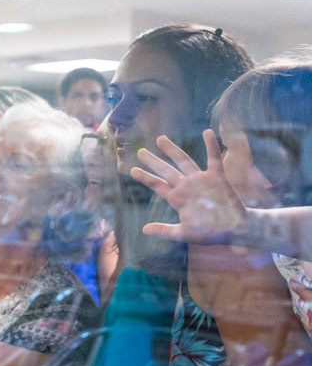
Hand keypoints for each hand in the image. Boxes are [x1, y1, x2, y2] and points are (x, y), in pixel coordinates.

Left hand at [130, 130, 246, 244]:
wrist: (235, 230)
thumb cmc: (210, 233)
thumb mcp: (184, 233)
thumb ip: (165, 231)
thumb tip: (144, 230)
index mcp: (178, 199)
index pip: (158, 185)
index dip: (146, 178)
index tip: (132, 170)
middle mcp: (187, 186)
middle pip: (166, 171)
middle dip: (153, 161)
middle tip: (140, 152)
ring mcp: (201, 180)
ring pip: (184, 161)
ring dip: (172, 150)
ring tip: (160, 139)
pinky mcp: (217, 178)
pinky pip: (214, 159)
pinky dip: (211, 146)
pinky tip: (206, 132)